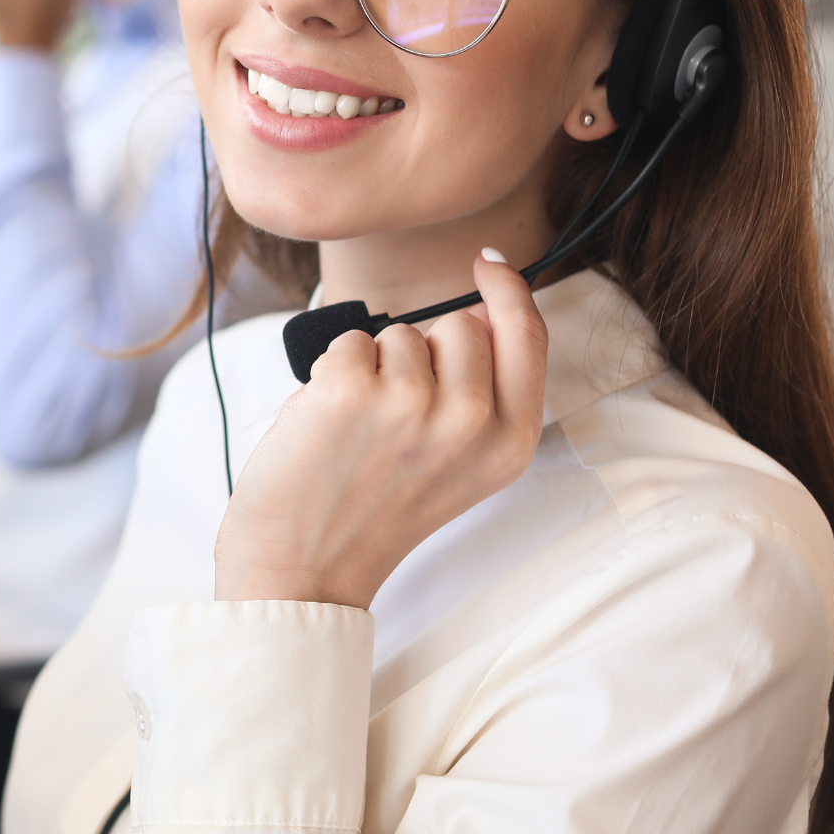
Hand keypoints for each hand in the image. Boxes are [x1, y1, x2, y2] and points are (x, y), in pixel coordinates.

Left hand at [214, 253, 547, 609]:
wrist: (305, 571)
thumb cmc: (374, 513)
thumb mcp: (459, 466)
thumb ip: (481, 392)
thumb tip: (477, 307)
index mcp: (509, 444)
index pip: (528, 337)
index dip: (509, 290)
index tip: (488, 262)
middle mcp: (470, 424)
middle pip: (459, 324)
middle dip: (426, 351)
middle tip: (397, 418)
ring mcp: (410, 406)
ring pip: (398, 333)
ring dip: (373, 367)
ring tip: (360, 430)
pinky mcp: (349, 392)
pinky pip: (347, 342)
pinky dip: (331, 373)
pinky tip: (329, 425)